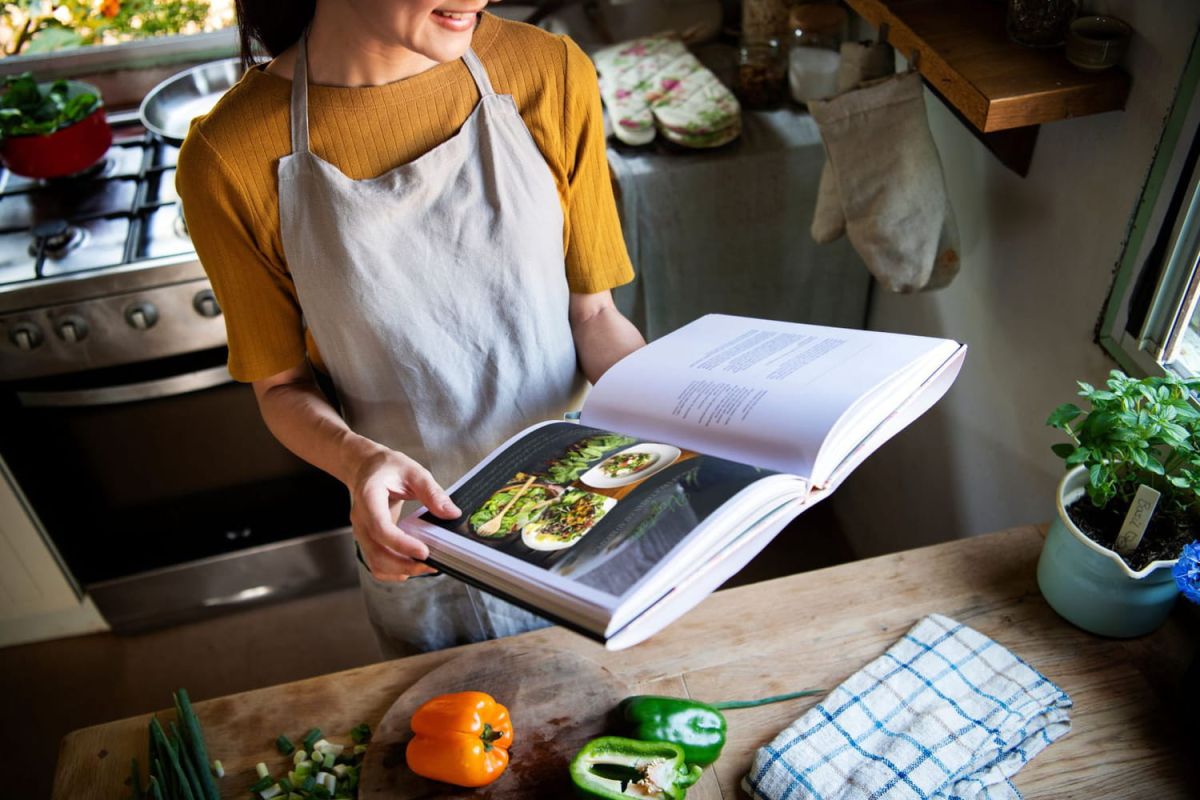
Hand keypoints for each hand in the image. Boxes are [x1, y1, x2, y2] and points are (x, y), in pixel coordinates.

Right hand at [348, 446, 461, 580]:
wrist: (366, 468)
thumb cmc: (388, 467)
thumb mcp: (413, 471)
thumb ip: (432, 492)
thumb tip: (452, 513)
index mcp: (368, 497)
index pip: (380, 527)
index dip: (401, 543)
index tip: (424, 551)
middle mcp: (360, 519)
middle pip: (376, 552)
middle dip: (404, 564)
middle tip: (431, 564)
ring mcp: (362, 532)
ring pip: (375, 562)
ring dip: (400, 570)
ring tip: (425, 567)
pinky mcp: (368, 540)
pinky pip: (375, 563)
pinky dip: (393, 570)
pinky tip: (411, 565)